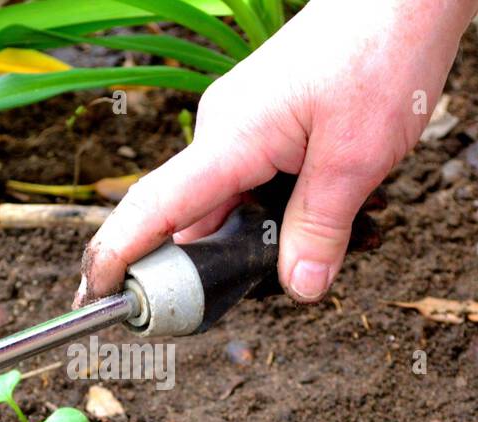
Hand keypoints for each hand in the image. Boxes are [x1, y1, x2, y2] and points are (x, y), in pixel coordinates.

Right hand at [76, 0, 477, 306]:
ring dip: (254, 238)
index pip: (156, 207)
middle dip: (205, 268)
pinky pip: (251, 179)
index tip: (95, 297)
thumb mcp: (358, 158)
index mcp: (232, 137)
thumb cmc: (381, 55)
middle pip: (192, 217)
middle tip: (219, 310)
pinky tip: (314, 219)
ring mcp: (243, 122)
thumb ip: (320, 228)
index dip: (119, 255)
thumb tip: (298, 289)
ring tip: (304, 258)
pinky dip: (270, 211)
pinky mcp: (267, 118)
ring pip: (229, 201)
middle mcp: (224, 129)